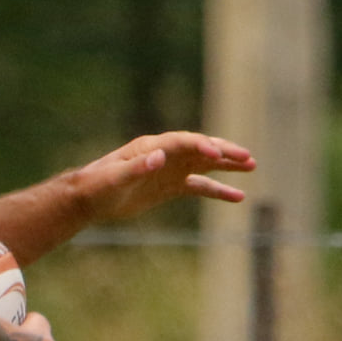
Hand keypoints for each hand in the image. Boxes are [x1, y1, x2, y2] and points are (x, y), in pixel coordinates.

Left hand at [74, 132, 255, 225]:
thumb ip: (136, 167)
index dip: (201, 146)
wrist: (89, 198)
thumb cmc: (98, 186)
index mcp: (152, 146)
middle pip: (201, 148)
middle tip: (247, 157)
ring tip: (252, 166)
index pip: (184, 142)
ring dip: (228, 165)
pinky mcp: (171, 187)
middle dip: (224, 151)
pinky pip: (200, 186)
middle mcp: (166, 154)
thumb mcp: (114, 178)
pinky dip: (218, 191)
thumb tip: (159, 156)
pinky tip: (238, 197)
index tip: (217, 154)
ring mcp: (171, 170)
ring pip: (205, 165)